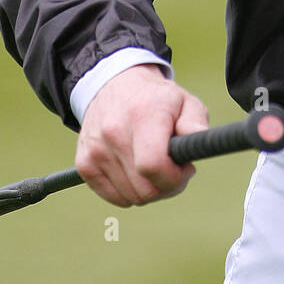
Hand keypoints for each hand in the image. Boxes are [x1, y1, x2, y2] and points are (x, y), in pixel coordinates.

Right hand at [75, 64, 209, 206]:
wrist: (114, 86)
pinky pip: (114, 197)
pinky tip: (137, 170)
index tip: (185, 168)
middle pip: (144, 189)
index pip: (154, 165)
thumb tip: (200, 140)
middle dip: (166, 187)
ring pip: (130, 198)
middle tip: (174, 169)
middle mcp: (113, 132)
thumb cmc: (156, 99)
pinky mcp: (84, 163)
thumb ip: (196, 123)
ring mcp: (95, 150)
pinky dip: (129, 192)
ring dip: (148, 190)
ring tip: (155, 166)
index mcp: (142, 115)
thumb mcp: (185, 102)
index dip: (175, 178)